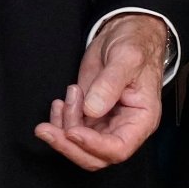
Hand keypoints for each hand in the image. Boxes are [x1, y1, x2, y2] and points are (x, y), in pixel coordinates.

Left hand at [33, 13, 167, 170]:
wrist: (124, 32)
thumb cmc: (134, 44)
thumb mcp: (125, 58)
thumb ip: (109, 83)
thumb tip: (92, 109)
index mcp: (141, 119)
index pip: (118, 148)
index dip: (93, 145)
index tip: (72, 131)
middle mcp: (124, 127)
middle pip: (96, 155)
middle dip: (69, 145)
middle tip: (47, 129)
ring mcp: (105, 122)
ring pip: (80, 144)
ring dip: (63, 127)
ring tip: (65, 97)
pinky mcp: (90, 114)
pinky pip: (71, 129)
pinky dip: (59, 121)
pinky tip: (58, 104)